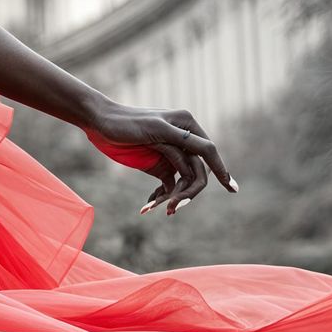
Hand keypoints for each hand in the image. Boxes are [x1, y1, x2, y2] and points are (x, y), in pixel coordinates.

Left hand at [81, 102, 237, 215]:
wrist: (99, 123)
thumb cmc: (127, 122)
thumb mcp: (157, 129)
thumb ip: (183, 140)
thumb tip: (211, 150)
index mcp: (188, 126)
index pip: (208, 153)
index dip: (222, 170)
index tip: (232, 189)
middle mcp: (183, 140)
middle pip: (196, 172)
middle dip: (186, 192)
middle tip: (172, 208)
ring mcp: (171, 154)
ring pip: (182, 182)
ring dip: (171, 198)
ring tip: (151, 207)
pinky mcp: (158, 164)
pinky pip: (168, 185)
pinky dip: (161, 196)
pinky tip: (148, 204)